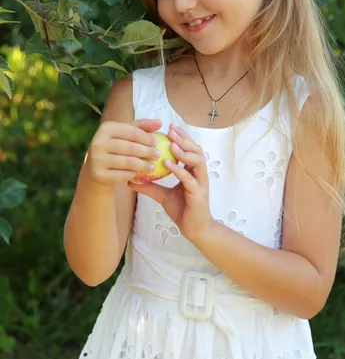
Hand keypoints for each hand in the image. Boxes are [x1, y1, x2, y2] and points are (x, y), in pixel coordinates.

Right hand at [86, 119, 161, 185]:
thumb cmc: (115, 146)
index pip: (132, 132)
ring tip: (152, 167)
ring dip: (143, 165)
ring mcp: (97, 159)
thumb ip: (142, 127)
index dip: (147, 138)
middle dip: (147, 152)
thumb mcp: (125, 134)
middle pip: (130, 147)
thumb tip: (160, 122)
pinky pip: (121, 175)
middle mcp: (98, 142)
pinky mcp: (98, 174)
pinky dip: (132, 175)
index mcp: (106, 128)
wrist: (95, 166)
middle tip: (157, 155)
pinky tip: (138, 174)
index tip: (156, 143)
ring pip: (127, 162)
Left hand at [128, 124, 211, 241]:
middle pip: (196, 150)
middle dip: (184, 139)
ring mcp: (200, 183)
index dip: (181, 138)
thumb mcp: (162, 196)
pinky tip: (168, 164)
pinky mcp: (198, 194)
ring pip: (197, 161)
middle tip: (170, 131)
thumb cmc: (182, 210)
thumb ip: (150, 186)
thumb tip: (130, 180)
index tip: (169, 128)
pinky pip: (189, 179)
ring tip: (171, 144)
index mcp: (192, 172)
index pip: (189, 149)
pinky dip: (179, 170)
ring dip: (184, 151)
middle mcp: (199, 174)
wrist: (194, 230)